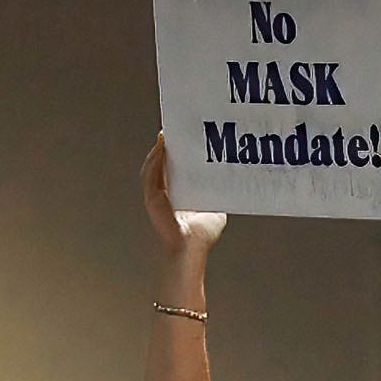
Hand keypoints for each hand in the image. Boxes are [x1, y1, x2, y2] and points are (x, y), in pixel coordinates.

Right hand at [142, 135, 225, 265]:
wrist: (191, 251)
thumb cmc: (201, 237)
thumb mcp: (215, 209)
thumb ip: (217, 195)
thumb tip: (230, 181)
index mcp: (174, 196)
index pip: (171, 169)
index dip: (173, 152)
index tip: (180, 136)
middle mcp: (163, 195)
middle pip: (160, 164)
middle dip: (164, 147)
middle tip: (172, 128)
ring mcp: (155, 197)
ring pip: (152, 167)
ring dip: (157, 150)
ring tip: (165, 134)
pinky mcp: (152, 200)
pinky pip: (150, 175)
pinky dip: (154, 160)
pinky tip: (160, 147)